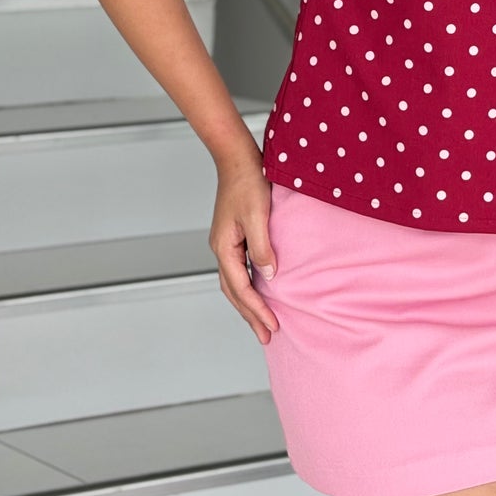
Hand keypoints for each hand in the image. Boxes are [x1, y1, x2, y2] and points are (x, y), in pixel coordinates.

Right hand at [208, 160, 279, 344]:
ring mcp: (226, 244)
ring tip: (263, 323)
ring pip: (235, 283)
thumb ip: (263, 248)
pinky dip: (250, 286)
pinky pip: (240, 270)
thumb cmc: (248, 182)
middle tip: (267, 337)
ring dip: (249, 304)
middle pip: (234, 292)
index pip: (241, 288)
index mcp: (224, 247)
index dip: (257, 309)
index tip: (274, 325)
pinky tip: (261, 291)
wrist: (237, 158)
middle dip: (250, 316)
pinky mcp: (234, 237)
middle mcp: (221, 249)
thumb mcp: (258, 216)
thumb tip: (269, 277)